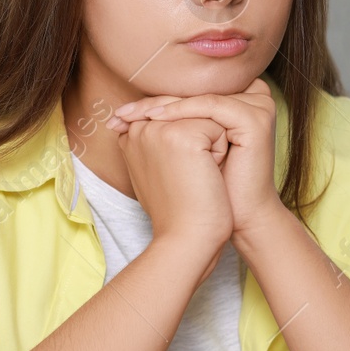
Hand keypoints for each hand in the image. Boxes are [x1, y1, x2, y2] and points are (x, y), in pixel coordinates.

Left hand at [108, 78, 281, 237]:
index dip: (153, 103)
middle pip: (192, 93)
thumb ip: (163, 126)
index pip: (189, 94)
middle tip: (118, 114)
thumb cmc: (198, 190)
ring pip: (199, 97)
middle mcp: (251, 99)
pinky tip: (156, 119)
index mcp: (237, 103)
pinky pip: (211, 106)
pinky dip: (182, 110)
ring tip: (130, 116)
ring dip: (162, 106)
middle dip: (151, 104)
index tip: (118, 114)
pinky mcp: (255, 119)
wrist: (222, 222)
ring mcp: (257, 107)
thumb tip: (119, 115)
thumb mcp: (178, 151)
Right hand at [111, 113, 233, 262]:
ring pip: (205, 117)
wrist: (188, 237)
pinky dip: (220, 154)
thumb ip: (160, 139)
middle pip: (190, 113)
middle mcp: (139, 127)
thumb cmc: (178, 209)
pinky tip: (204, 176)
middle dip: (199, 143)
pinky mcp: (181, 135)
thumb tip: (181, 119)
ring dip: (210, 147)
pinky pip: (218, 128)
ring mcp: (157, 129)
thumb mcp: (161, 168)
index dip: (189, 142)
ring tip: (194, 176)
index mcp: (129, 135)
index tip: (179, 175)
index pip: (174, 114)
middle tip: (187, 179)